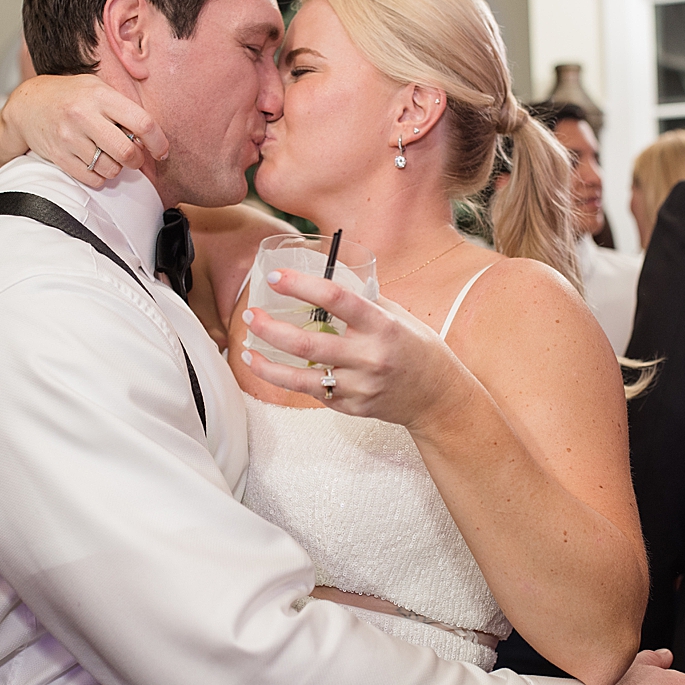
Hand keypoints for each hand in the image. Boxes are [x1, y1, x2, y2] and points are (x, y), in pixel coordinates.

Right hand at [0, 74, 169, 188]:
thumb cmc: (71, 96)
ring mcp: (69, 138)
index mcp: (100, 95)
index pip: (142, 123)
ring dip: (117, 168)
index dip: (158, 142)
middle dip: (137, 160)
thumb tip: (151, 136)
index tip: (161, 151)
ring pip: (111, 169)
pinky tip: (95, 163)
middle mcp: (84, 116)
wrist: (28, 105)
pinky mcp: (59, 156)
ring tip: (109, 156)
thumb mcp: (97, 87)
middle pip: (127, 153)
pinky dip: (100, 177)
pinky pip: (93, 179)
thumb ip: (123, 107)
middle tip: (134, 157)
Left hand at [240, 268, 471, 432]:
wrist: (438, 397)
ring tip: (247, 349)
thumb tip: (324, 280)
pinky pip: (314, 392)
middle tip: (250, 314)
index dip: (301, 286)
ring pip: (301, 377)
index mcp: (381, 325)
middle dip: (270, 328)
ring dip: (268, 363)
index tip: (276, 277)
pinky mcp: (352, 406)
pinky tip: (269, 368)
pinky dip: (287, 380)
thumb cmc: (417, 348)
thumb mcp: (397, 316)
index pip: (335, 299)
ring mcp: (359, 385)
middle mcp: (369, 356)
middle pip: (308, 343)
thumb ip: (363, 302)